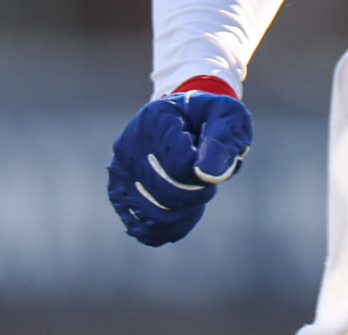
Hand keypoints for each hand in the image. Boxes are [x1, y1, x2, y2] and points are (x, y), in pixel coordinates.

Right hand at [107, 88, 252, 245]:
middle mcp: (128, 145)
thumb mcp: (228, 117)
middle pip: (165, 192)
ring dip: (185, 212)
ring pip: (153, 214)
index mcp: (155, 119)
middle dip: (197, 195)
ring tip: (198, 194)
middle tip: (209, 184)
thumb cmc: (211, 118)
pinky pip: (140, 226)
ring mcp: (120, 171)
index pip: (180, 166)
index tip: (216, 164)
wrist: (189, 119)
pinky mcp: (119, 193)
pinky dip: (167, 229)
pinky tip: (185, 215)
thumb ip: (222, 143)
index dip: (206, 174)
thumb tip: (207, 176)